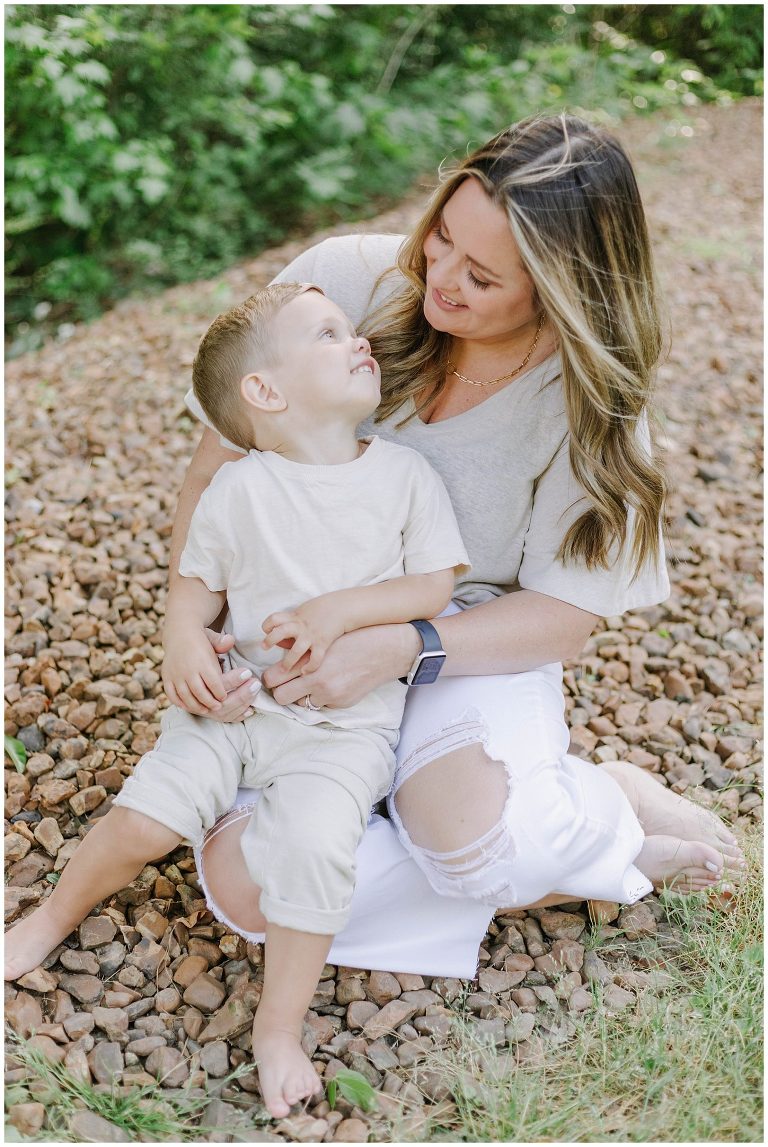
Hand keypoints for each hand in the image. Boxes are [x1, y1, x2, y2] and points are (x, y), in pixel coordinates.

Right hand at [163, 629, 261, 720]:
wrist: (179, 633)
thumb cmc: (202, 640)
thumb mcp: (213, 638)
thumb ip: (222, 642)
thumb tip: (230, 641)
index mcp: (201, 661)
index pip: (213, 682)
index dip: (220, 693)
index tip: (224, 697)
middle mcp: (187, 669)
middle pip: (199, 692)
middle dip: (209, 702)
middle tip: (218, 708)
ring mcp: (175, 674)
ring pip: (185, 696)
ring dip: (195, 706)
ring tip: (205, 710)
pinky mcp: (166, 677)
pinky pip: (171, 695)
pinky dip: (179, 703)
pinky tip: (188, 706)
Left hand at [262, 599, 346, 673]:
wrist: (342, 607)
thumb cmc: (321, 610)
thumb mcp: (303, 612)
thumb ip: (290, 625)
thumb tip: (279, 642)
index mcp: (294, 617)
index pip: (274, 619)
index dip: (267, 625)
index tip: (267, 631)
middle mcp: (301, 626)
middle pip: (280, 632)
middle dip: (270, 640)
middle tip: (265, 647)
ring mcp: (312, 635)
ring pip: (296, 650)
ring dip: (288, 661)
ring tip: (284, 670)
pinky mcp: (323, 643)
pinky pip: (315, 658)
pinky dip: (310, 666)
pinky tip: (305, 671)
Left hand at [262, 623, 419, 709]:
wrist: (385, 651)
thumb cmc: (353, 641)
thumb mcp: (323, 642)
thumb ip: (301, 654)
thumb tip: (281, 662)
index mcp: (310, 663)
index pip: (273, 678)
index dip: (271, 678)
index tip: (274, 676)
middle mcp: (318, 683)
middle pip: (282, 697)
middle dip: (281, 691)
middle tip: (286, 683)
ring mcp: (330, 696)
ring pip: (301, 704)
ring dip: (302, 695)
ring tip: (312, 682)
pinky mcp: (341, 704)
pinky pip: (320, 704)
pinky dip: (321, 697)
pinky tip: (332, 684)